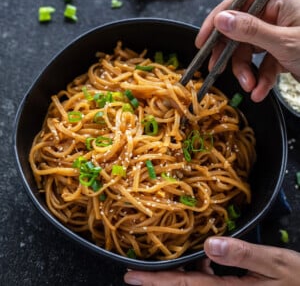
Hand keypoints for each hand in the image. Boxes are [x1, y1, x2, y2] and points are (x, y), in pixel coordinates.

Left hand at [124, 236, 299, 285]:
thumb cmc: (299, 281)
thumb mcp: (275, 264)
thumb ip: (243, 255)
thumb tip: (209, 244)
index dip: (155, 282)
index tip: (131, 278)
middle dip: (160, 280)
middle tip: (138, 269)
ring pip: (195, 284)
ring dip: (182, 272)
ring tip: (171, 256)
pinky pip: (209, 282)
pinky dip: (201, 270)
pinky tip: (206, 257)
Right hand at [195, 0, 299, 101]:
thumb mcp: (283, 42)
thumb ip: (250, 31)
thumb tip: (222, 21)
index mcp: (276, 2)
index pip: (236, 6)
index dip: (216, 23)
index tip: (202, 42)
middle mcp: (273, 16)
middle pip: (238, 34)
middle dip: (231, 57)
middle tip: (218, 71)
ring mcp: (275, 36)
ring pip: (248, 53)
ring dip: (246, 74)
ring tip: (251, 88)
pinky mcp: (278, 53)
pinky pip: (261, 65)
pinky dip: (260, 80)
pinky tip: (261, 92)